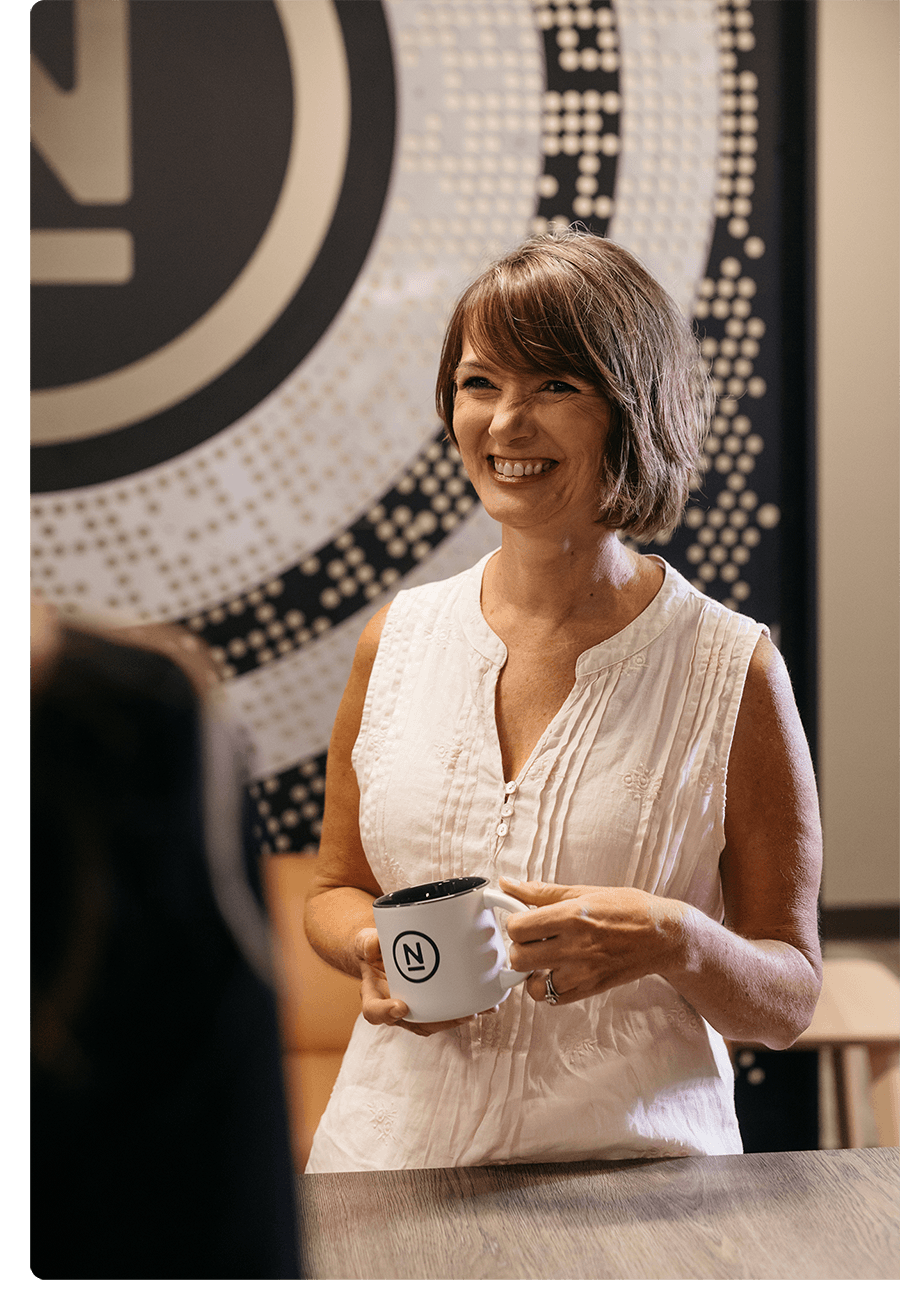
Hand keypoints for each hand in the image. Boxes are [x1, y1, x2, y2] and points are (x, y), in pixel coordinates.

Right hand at [354, 928, 484, 1037]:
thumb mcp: (366, 941)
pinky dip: (463, 1010)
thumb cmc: (374, 951)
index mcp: (374, 995)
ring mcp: (414, 1008)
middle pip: (413, 1023)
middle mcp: (394, 1007)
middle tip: (459, 1014)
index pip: (374, 1011)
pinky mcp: (431, 1003)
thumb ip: (368, 943)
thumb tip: (374, 946)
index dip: (386, 1013)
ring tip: (476, 1011)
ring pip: (433, 1022)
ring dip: (456, 1019)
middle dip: (438, 1022)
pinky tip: (483, 1004)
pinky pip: (445, 1012)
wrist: (383, 954)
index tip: (400, 1007)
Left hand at [500, 878, 682, 1005]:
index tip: (522, 919)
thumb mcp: (584, 891)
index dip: (514, 922)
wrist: (663, 935)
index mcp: (572, 916)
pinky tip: (554, 972)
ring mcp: (583, 972)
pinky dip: (547, 988)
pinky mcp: (590, 989)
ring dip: (531, 972)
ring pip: (532, 985)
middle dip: (519, 947)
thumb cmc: (628, 908)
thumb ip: (541, 892)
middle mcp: (576, 946)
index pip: (517, 927)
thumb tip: (508, 885)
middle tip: (531, 939)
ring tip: (542, 958)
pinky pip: (552, 999)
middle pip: (519, 957)